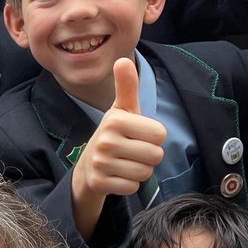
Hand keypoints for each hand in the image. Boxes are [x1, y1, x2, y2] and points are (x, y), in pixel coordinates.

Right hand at [72, 59, 165, 198]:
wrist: (88, 165)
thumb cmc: (114, 134)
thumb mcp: (122, 109)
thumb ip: (127, 86)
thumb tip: (122, 60)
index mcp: (115, 120)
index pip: (160, 134)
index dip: (153, 137)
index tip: (138, 135)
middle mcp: (106, 141)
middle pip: (155, 155)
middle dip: (148, 156)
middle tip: (132, 151)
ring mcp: (100, 164)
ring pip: (144, 173)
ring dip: (139, 170)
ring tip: (125, 163)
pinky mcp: (99, 183)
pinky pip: (132, 187)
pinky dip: (129, 184)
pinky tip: (118, 175)